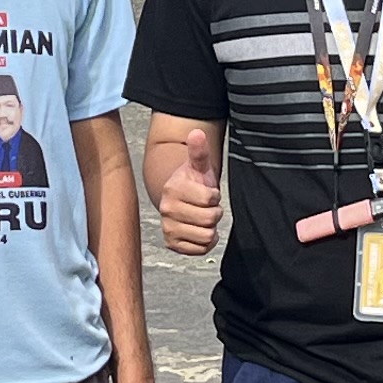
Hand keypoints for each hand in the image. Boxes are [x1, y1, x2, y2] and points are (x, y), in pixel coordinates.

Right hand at [157, 126, 223, 256]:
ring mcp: (168, 228)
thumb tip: (197, 133)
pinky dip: (205, 242)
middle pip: (210, 219)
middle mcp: (167, 210)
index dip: (215, 196)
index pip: (210, 198)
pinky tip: (199, 230)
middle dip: (214, 213)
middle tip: (207, 207)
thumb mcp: (198, 166)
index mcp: (173, 189)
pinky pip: (200, 249)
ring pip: (207, 236)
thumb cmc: (192, 182)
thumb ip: (199, 151)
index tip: (208, 192)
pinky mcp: (172, 244)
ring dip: (211, 228)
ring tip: (202, 218)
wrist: (179, 200)